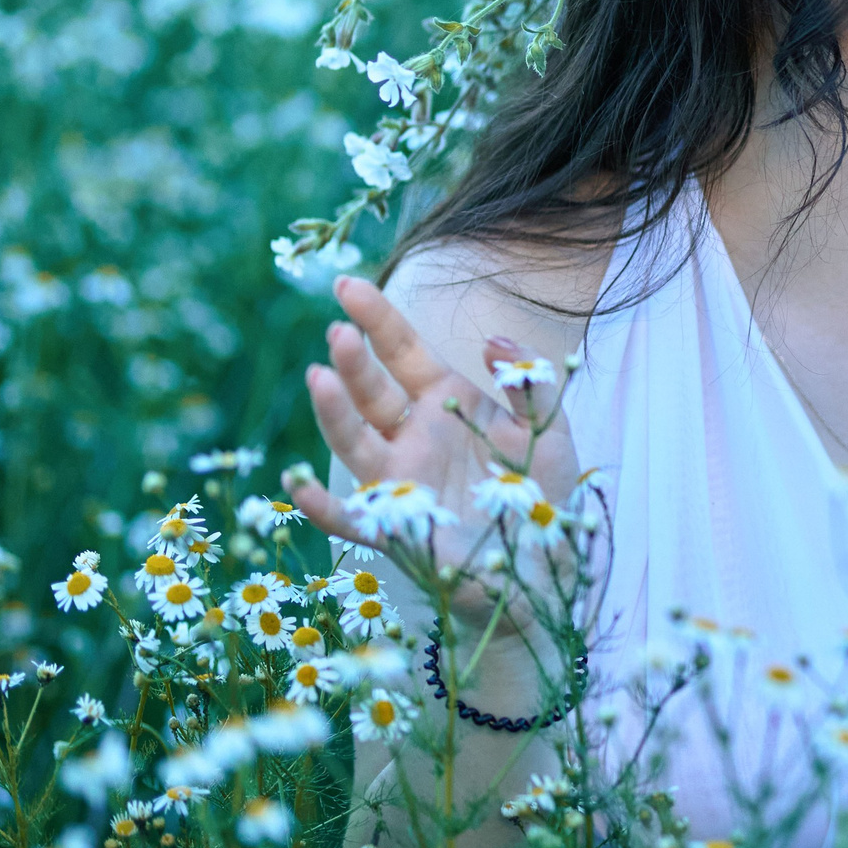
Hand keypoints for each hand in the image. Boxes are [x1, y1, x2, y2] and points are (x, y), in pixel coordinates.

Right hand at [287, 275, 581, 634]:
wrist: (545, 562)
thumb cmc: (542, 492)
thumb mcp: (548, 427)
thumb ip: (529, 381)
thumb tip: (492, 340)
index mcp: (443, 401)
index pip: (401, 350)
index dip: (375, 317)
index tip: (346, 285)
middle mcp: (412, 436)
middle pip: (373, 391)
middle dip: (354, 361)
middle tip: (339, 331)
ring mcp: (399, 481)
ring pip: (354, 442)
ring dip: (335, 413)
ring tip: (321, 377)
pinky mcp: (396, 530)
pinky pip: (350, 518)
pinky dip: (320, 507)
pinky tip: (298, 487)